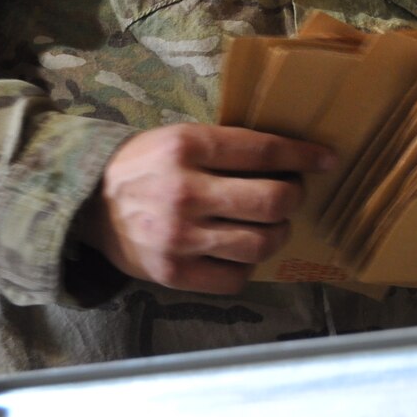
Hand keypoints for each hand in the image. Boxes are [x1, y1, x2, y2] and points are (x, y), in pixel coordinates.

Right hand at [75, 123, 334, 293]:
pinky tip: (241, 251)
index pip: (263, 151)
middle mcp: (185, 193)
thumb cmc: (145, 166)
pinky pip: (236, 278)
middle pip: (271, 201)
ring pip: (261, 243)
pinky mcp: (173, 274)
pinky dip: (248, 265)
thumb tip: (290, 158)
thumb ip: (226, 148)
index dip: (304, 156)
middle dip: (294, 198)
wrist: (88, 205)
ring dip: (278, 233)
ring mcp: (179, 238)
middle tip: (291, 195)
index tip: (328, 160)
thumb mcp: (179, 138)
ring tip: (271, 225)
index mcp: (187, 148)